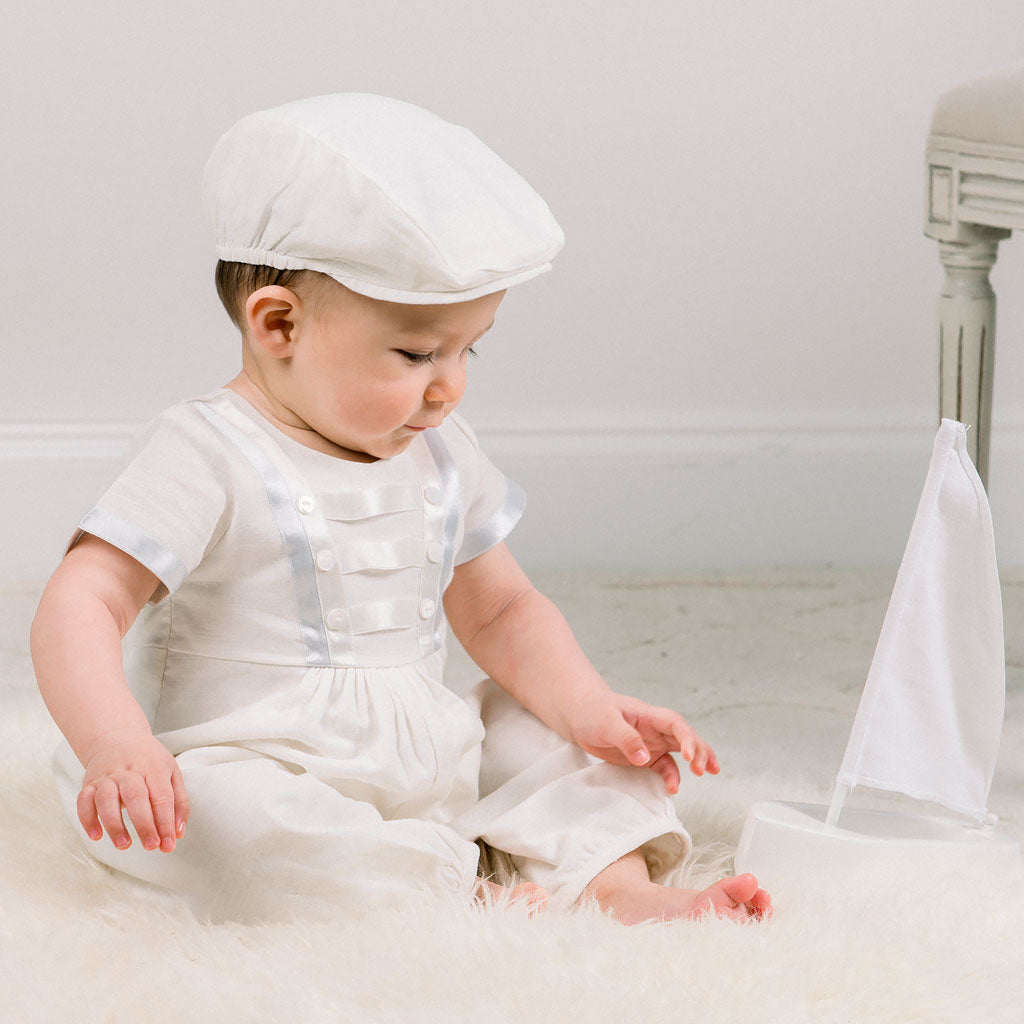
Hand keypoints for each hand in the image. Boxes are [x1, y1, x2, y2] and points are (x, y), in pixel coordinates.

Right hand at [78, 730, 188, 852]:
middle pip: (136, 798)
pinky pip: (83, 801)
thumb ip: (178, 802)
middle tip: (151, 846)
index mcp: (154, 768)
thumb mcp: (171, 773)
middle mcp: (130, 771)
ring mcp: (108, 777)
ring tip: (124, 845)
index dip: (166, 823)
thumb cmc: (149, 760)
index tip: (169, 844)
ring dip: (115, 825)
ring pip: (107, 800)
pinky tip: (96, 835)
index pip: (162, 797)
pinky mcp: (89, 783)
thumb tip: (178, 833)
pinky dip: (87, 819)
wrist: (118, 738)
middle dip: (144, 825)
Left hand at [566, 693, 719, 793]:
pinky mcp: (645, 756)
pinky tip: (673, 787)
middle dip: (699, 751)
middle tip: (704, 769)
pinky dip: (671, 776)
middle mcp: (655, 728)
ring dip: (695, 761)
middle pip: (686, 737)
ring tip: (706, 773)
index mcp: (649, 715)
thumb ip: (626, 738)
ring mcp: (652, 742)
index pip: (675, 724)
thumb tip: (644, 758)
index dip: (687, 738)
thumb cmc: (593, 711)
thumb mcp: (606, 722)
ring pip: (681, 751)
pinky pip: (664, 767)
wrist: (579, 715)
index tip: (689, 756)